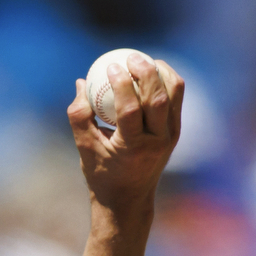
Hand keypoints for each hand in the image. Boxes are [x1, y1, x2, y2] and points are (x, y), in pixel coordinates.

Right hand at [66, 56, 183, 217]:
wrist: (129, 199)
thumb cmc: (102, 173)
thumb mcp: (84, 148)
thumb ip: (79, 116)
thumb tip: (82, 82)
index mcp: (133, 148)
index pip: (131, 110)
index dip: (121, 84)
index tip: (110, 66)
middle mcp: (157, 142)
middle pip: (158, 98)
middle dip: (146, 72)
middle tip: (130, 57)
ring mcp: (171, 136)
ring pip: (173, 94)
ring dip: (161, 72)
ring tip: (143, 60)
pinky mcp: (176, 131)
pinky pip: (175, 98)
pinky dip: (166, 79)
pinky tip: (151, 70)